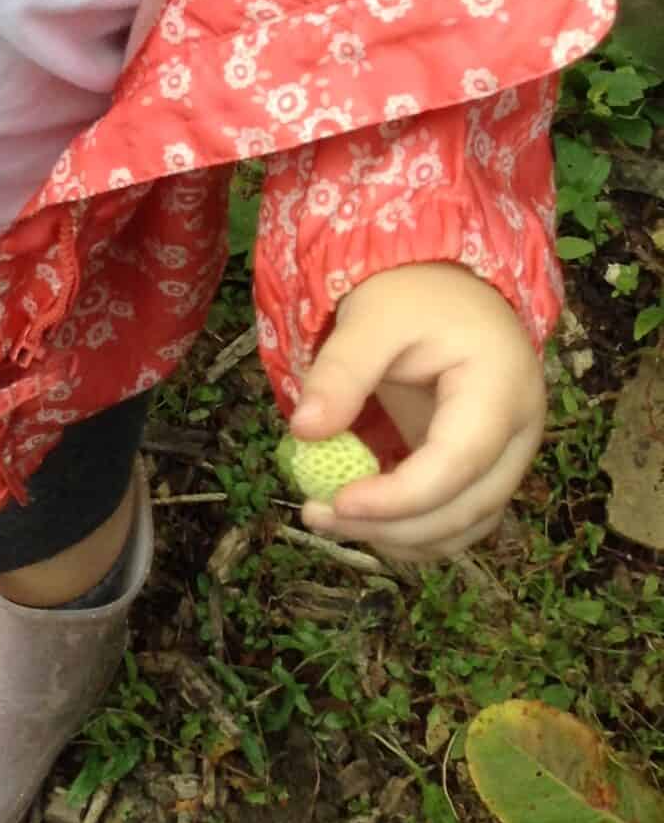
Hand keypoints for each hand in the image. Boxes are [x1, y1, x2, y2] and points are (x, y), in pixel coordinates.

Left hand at [287, 261, 545, 562]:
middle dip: (393, 527)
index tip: (338, 503)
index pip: (457, 463)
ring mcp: (507, 456)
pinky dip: (412, 528)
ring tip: (328, 518)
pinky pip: (457, 515)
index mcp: (501, 389)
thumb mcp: (372, 316)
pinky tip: (362, 517)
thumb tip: (304, 433)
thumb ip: (341, 372)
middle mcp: (519, 434)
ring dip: (401, 537)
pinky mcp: (484, 468)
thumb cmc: (414, 294)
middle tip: (317, 516)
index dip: (400, 497)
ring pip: (466, 525)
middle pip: (468, 507)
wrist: (447, 284)